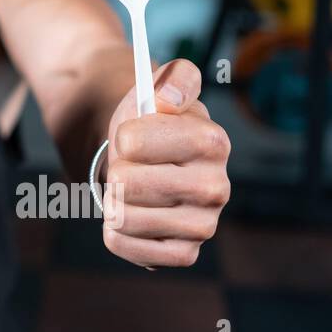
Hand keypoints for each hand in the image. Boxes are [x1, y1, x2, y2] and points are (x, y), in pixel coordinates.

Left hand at [100, 59, 230, 268]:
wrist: (146, 161)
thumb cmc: (150, 122)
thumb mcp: (159, 86)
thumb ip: (173, 78)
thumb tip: (168, 97)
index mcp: (213, 142)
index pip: (133, 142)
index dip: (124, 137)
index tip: (135, 134)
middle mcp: (217, 189)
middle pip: (126, 183)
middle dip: (117, 170)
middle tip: (132, 166)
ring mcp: (203, 226)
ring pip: (122, 217)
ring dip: (114, 200)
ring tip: (132, 189)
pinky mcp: (183, 253)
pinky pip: (125, 245)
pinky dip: (115, 231)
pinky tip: (133, 215)